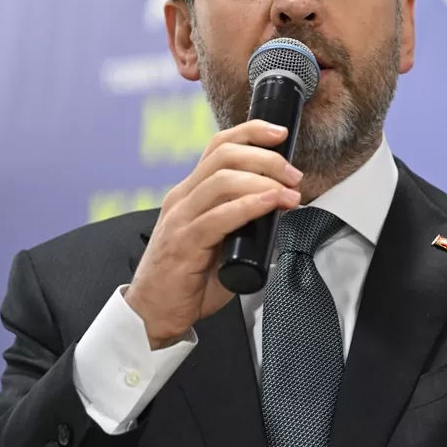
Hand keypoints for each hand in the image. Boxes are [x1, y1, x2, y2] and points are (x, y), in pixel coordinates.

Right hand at [124, 120, 302, 348]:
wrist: (153, 315)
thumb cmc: (187, 281)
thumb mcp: (220, 242)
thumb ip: (243, 223)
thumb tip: (279, 210)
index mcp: (189, 193)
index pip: (218, 147)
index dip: (250, 132)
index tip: (279, 133)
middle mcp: (182, 199)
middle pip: (223, 155)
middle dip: (265, 157)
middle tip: (293, 175)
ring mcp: (180, 219)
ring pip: (221, 180)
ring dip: (263, 180)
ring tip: (289, 192)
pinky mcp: (183, 243)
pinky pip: (219, 217)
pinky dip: (249, 205)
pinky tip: (270, 202)